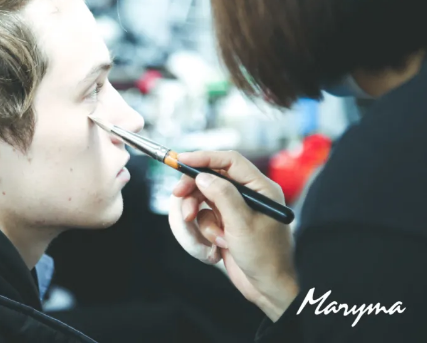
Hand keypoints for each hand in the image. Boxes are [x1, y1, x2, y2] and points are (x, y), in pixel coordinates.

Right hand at [169, 150, 298, 321]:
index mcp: (260, 188)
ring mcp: (235, 210)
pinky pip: (204, 218)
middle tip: (178, 195)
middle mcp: (247, 195)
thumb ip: (222, 195)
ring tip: (209, 237)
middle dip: (193, 189)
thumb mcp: (243, 224)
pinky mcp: (225, 224)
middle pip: (211, 178)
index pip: (229, 161)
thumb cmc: (265, 257)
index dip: (204, 157)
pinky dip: (205, 231)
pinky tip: (217, 247)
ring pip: (204, 199)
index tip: (181, 160)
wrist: (268, 288)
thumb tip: (203, 176)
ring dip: (200, 217)